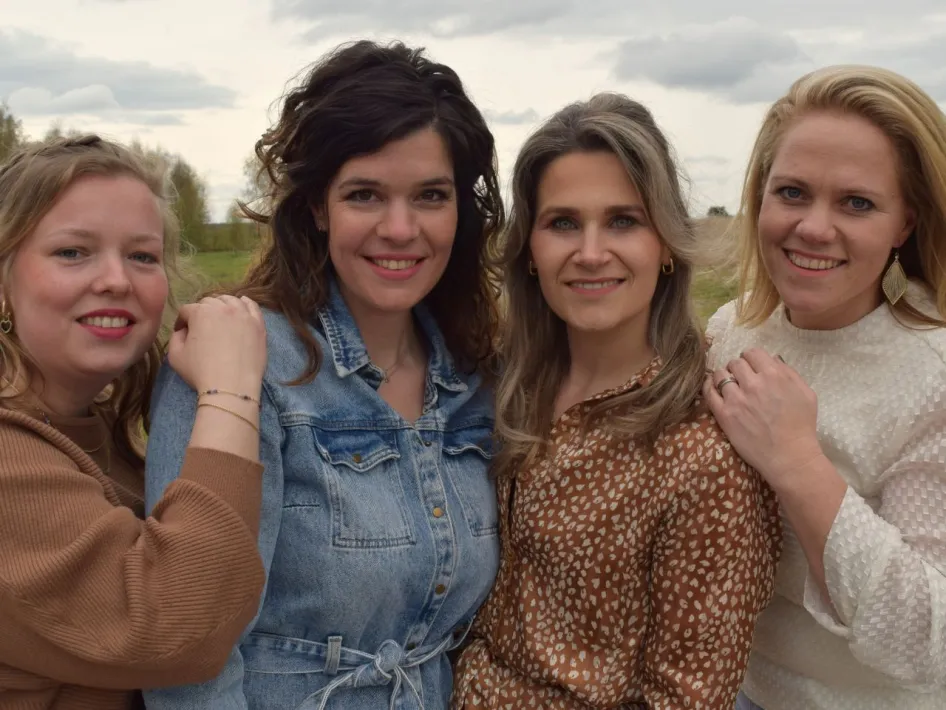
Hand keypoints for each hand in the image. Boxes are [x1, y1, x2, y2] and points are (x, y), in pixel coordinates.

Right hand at [167, 295, 265, 394]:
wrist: (232, 386)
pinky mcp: (258, 324)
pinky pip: (252, 306)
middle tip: (201, 327)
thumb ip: (175, 337)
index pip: (187, 310)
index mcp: (200, 312)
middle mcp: (223, 308)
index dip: (181, 320)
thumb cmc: (201, 372)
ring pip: (230, 300)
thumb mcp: (175, 355)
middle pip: (209, 302)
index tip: (181, 331)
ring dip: (221, 305)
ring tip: (220, 317)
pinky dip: (245, 303)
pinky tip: (241, 306)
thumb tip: (183, 331)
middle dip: (201, 312)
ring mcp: (243, 314)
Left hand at [703, 348, 823, 490]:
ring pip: (720, 374)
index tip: (752, 367)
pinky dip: (709, 386)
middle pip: (735, 363)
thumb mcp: (806, 393)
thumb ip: (789, 372)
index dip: (752, 359)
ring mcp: (736, 399)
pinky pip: (709, 392)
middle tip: (741, 379)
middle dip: (738, 368)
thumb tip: (773, 358)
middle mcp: (753, 383)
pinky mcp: (724, 414)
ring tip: (728, 385)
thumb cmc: (801, 426)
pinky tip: (712, 387)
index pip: (753, 353)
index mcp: (774, 375)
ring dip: (723, 377)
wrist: (790, 456)